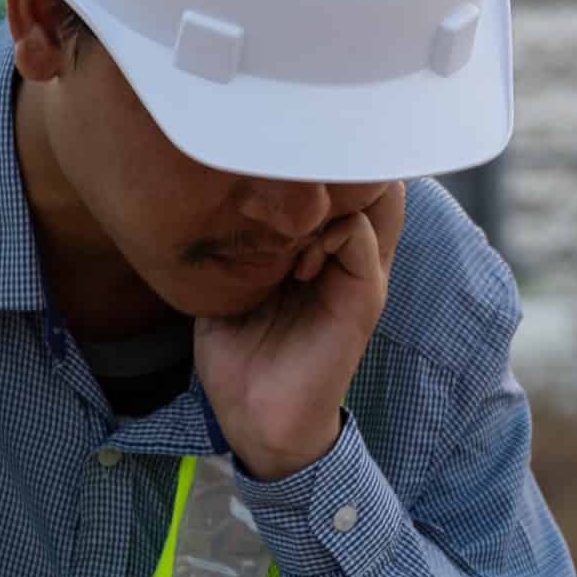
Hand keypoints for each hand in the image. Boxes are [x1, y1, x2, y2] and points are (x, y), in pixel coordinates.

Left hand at [195, 182, 405, 480]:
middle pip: (360, 175)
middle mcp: (345, 248)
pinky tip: (295, 262)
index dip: (301, 159)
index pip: (330, 175)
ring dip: (325, 198)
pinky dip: (327, 233)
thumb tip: (204, 191)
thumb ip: (230, 238)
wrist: (255, 417)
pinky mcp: (364, 294)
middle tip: (282, 185)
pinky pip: (360, 237)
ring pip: (372, 195)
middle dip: (324, 164)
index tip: (258, 177)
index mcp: (316, 243)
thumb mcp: (224, 283)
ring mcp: (359, 268)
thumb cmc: (237, 352)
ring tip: (287, 227)